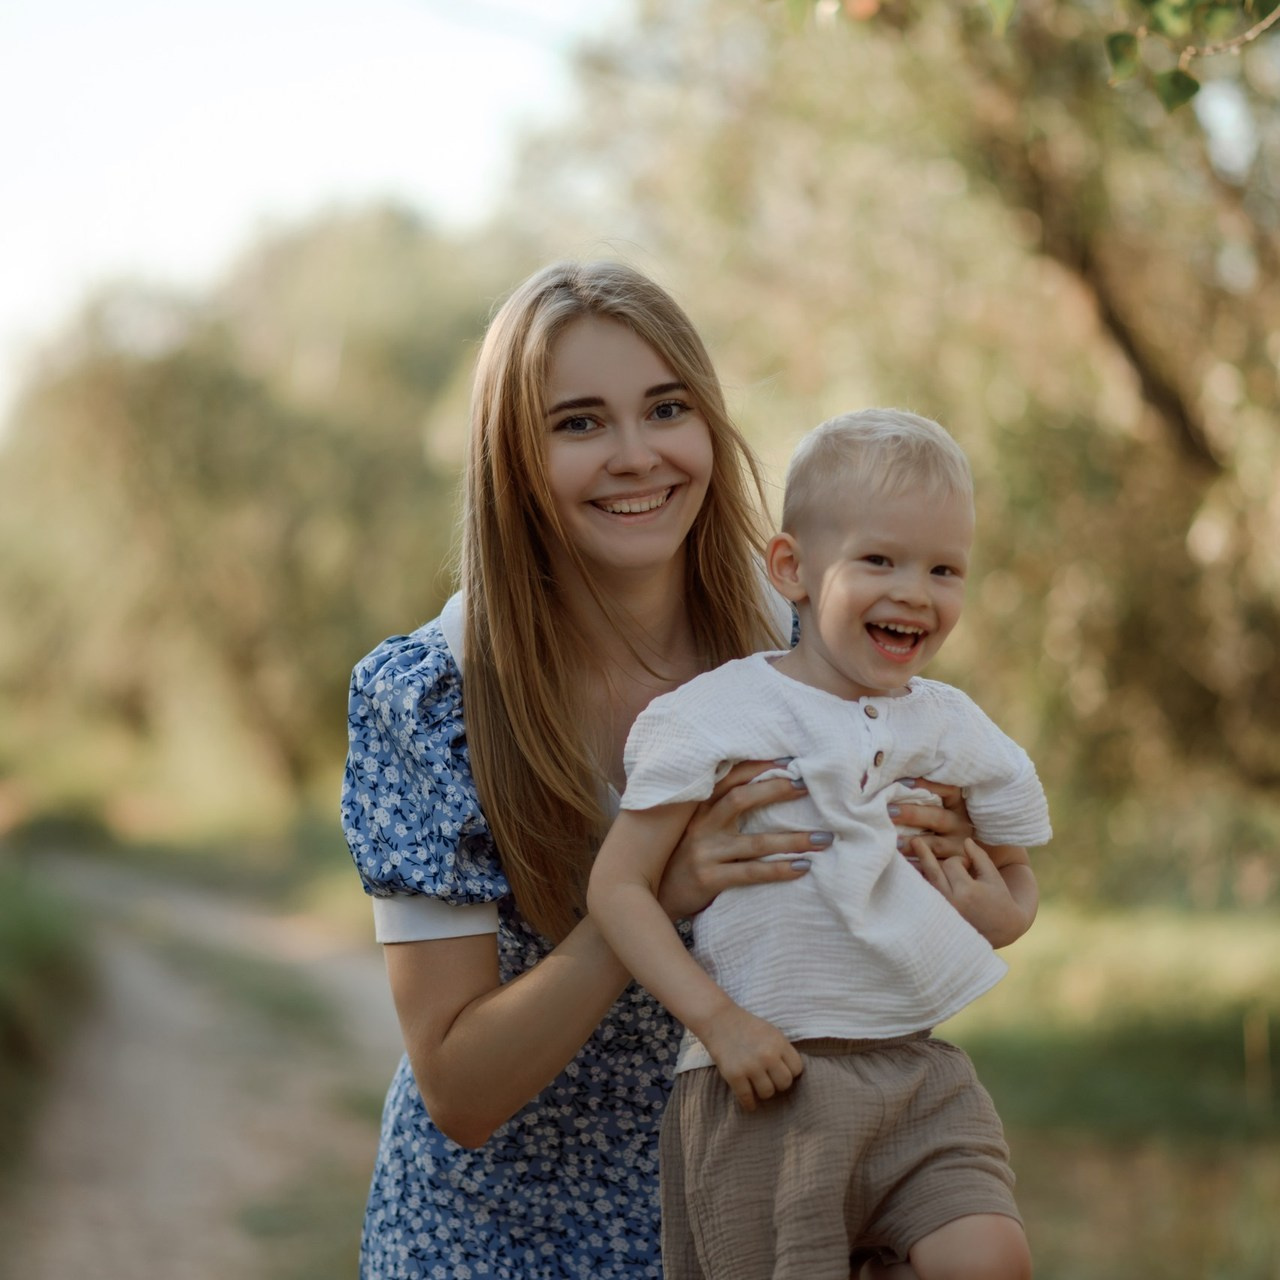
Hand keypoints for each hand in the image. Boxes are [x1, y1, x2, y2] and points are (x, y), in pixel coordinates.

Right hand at [656, 760, 827, 919]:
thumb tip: (763, 789)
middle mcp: (700, 825)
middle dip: (776, 790)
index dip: (758, 766)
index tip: (789, 761)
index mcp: (699, 808)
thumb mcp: (696, 829)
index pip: (729, 778)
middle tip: (808, 786)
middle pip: (740, 799)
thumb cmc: (684, 858)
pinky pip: (750, 872)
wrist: (653, 896)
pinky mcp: (708, 879)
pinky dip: (779, 869)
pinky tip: (803, 867)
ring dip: (792, 839)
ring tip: (823, 838)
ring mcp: (704, 852)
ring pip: (755, 842)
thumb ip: (719, 810)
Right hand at [699, 1004, 803, 1110]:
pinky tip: (749, 1102)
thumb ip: (782, 1050)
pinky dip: (749, 1103)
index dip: (790, 1071)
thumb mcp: (771, 1032)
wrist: (719, 1020)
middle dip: (778, 1083)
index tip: (781, 1070)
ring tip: (757, 1086)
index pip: (797, 1069)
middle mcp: (767, 1055)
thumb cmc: (747, 1026)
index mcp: (779, 1042)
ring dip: (763, 1091)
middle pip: (785, 1083)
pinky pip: (747, 1098)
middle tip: (770, 1079)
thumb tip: (792, 1074)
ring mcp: (751, 1066)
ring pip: (768, 1093)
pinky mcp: (734, 1075)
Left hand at [889, 777, 974, 859]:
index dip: (928, 785)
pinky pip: (934, 868)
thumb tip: (895, 786)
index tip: (903, 782)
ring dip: (912, 843)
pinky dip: (917, 865)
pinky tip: (902, 863)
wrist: (974, 861)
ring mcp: (958, 849)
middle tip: (888, 811)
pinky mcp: (951, 867)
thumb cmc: (950, 828)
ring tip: (894, 842)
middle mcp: (960, 827)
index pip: (948, 790)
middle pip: (937, 818)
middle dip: (912, 814)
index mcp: (959, 808)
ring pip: (935, 845)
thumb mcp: (948, 810)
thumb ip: (927, 800)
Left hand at [909, 838, 1037, 948]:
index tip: (968, 864)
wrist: (1002, 931)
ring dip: (917, 869)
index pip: (952, 864)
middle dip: (924, 854)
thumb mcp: (993, 877)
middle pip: (933, 872)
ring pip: (926, 884)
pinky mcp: (938, 917)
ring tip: (904, 855)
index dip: (960, 860)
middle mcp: (951, 902)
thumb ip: (980, 857)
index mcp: (967, 891)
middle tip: (915, 840)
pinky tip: (913, 873)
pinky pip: (924, 896)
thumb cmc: (1000, 901)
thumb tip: (966, 840)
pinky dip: (919, 884)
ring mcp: (942, 911)